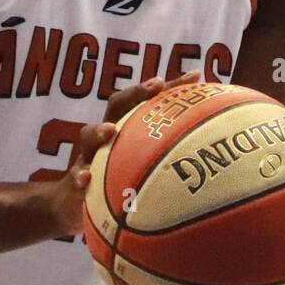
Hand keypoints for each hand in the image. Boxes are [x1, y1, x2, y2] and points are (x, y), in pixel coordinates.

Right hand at [45, 71, 202, 236]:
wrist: (69, 207)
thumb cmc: (114, 185)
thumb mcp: (140, 172)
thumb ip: (168, 163)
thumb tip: (215, 163)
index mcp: (125, 130)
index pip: (148, 102)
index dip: (171, 88)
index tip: (196, 77)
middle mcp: (106, 137)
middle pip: (117, 105)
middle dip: (136, 93)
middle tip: (156, 86)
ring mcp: (86, 157)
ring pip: (86, 135)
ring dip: (99, 131)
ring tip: (110, 130)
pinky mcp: (73, 182)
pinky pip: (74, 176)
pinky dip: (79, 176)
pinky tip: (86, 179)